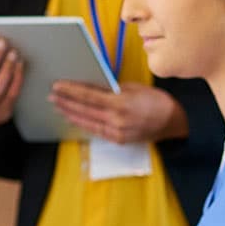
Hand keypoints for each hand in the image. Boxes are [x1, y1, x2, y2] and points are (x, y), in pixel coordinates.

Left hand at [48, 81, 185, 144]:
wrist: (172, 123)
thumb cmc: (155, 101)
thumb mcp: (133, 88)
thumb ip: (112, 89)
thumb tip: (91, 86)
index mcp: (121, 103)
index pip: (89, 96)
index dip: (71, 90)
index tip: (57, 85)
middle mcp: (116, 120)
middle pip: (84, 109)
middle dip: (65, 102)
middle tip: (51, 95)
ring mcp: (116, 132)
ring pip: (86, 122)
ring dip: (70, 113)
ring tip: (58, 106)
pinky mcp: (117, 140)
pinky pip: (95, 130)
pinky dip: (83, 123)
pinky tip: (74, 118)